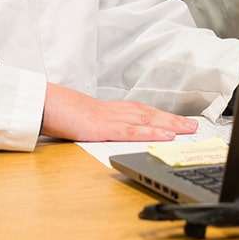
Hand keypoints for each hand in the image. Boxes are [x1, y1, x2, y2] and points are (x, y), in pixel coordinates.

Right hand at [41, 83, 198, 141]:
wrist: (44, 103)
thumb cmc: (61, 112)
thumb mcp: (84, 120)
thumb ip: (99, 125)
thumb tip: (108, 132)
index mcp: (112, 110)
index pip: (143, 113)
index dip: (163, 117)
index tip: (180, 122)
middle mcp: (116, 111)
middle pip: (150, 115)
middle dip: (173, 121)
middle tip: (194, 125)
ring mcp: (110, 118)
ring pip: (146, 121)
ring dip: (169, 125)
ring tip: (187, 129)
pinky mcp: (102, 128)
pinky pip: (130, 131)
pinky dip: (150, 133)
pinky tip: (165, 136)